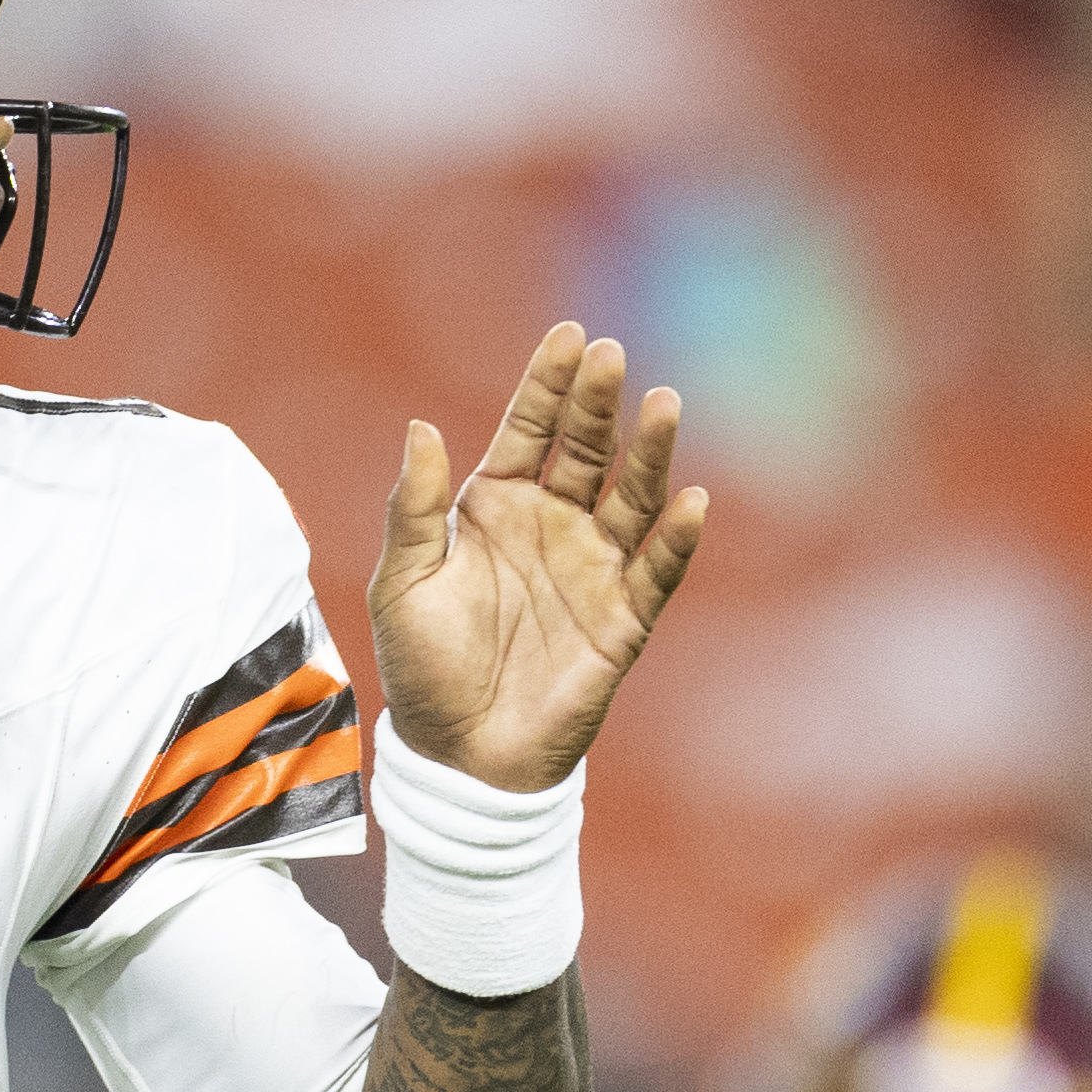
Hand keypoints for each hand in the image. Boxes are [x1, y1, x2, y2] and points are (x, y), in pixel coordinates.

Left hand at [367, 324, 704, 793]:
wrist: (459, 755)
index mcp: (495, 506)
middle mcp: (552, 524)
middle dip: (598, 402)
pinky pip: (657, 569)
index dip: (548, 382)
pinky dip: (676, 537)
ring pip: (632, 496)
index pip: (530, 428)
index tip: (569, 336)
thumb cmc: (422, 667)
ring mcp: (593, 567)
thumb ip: (415, 508)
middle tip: (609, 357)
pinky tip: (689, 501)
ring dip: (650, 453)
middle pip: (585, 448)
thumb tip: (421, 427)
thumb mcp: (402, 582)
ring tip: (664, 404)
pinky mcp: (624, 618)